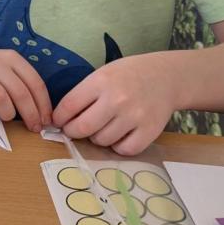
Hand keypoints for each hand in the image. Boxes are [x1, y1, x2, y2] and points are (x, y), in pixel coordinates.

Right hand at [0, 46, 51, 130]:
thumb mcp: (6, 68)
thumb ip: (22, 84)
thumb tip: (42, 114)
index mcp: (11, 58)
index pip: (35, 82)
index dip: (43, 105)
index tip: (46, 120)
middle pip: (20, 92)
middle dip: (30, 114)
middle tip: (33, 128)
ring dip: (8, 114)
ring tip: (7, 118)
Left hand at [53, 53, 175, 154]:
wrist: (166, 77)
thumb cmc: (128, 76)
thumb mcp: (102, 75)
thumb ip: (84, 94)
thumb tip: (60, 119)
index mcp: (101, 81)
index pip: (69, 106)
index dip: (59, 118)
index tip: (58, 122)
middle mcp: (117, 99)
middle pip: (83, 127)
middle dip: (73, 132)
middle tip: (74, 130)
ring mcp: (135, 116)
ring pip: (102, 141)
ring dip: (97, 138)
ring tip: (102, 127)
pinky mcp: (150, 131)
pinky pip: (124, 150)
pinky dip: (118, 146)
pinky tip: (119, 135)